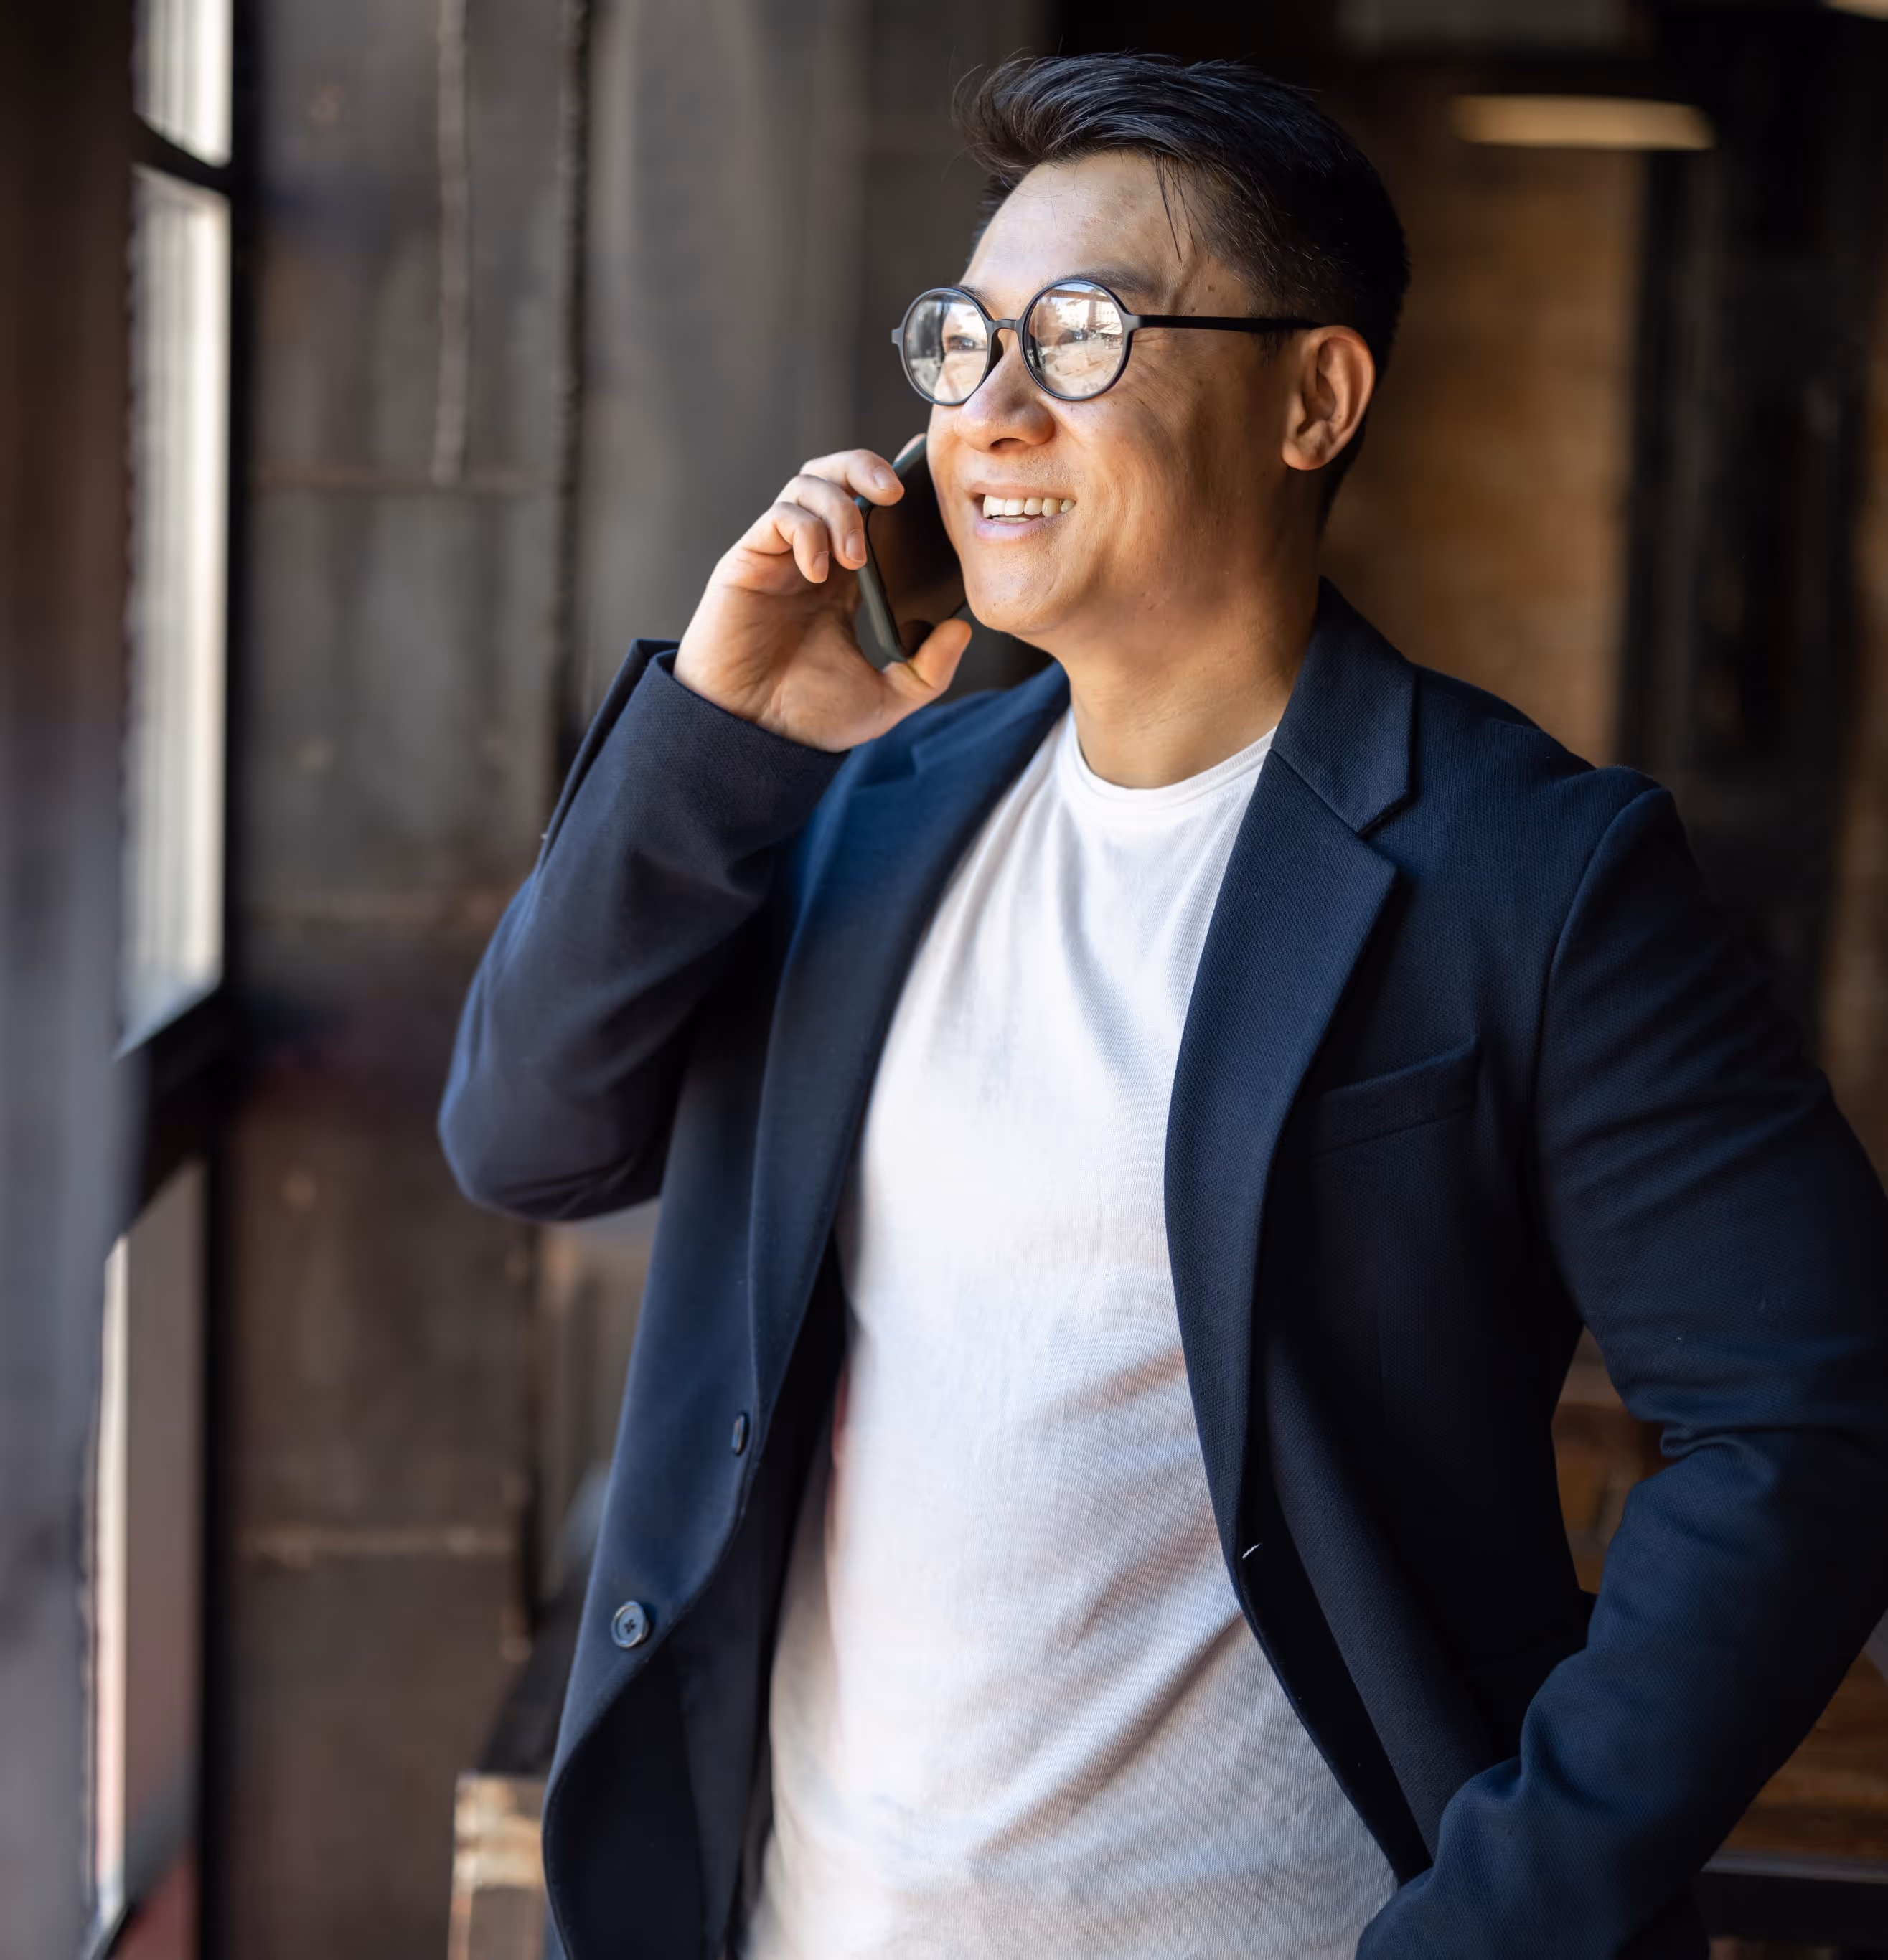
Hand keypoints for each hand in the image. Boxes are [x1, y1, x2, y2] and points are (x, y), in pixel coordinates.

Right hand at [673, 448, 972, 750]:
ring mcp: (779, 556)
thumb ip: (929, 670)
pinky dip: (807, 531)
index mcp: (846, 581)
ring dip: (841, 508)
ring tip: (856, 557)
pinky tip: (819, 572)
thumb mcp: (885, 699)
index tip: (924, 480)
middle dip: (867, 467)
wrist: (752, 737)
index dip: (894, 485)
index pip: (870, 510)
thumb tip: (962, 629)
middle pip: (837, 476)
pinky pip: (781, 516)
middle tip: (896, 493)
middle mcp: (812, 557)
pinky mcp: (748, 561)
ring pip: (808, 484)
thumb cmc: (807, 719)